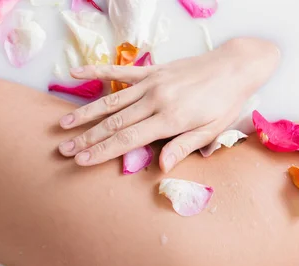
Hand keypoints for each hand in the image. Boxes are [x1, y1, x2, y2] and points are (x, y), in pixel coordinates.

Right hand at [57, 38, 279, 171]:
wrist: (234, 67)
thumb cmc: (224, 103)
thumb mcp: (211, 131)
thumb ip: (183, 147)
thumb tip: (160, 167)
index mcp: (170, 119)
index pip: (128, 139)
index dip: (102, 151)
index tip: (82, 161)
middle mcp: (156, 100)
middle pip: (114, 123)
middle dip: (88, 138)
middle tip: (64, 149)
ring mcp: (151, 83)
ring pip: (112, 101)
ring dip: (87, 113)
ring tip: (65, 125)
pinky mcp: (152, 71)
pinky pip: (120, 72)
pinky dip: (97, 72)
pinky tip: (76, 73)